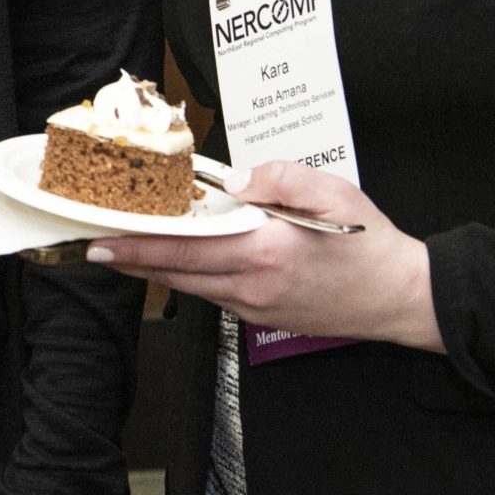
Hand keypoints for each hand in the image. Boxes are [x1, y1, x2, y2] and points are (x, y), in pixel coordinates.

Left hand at [87, 159, 443, 352]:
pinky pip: (213, 293)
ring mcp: (256, 307)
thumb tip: (239, 180)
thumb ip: (280, 177)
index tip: (99, 242)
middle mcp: (252, 286)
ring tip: (127, 247)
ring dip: (157, 269)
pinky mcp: (262, 317)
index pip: (183, 250)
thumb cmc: (368, 243)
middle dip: (132, 259)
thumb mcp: (331, 191)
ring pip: (191, 286)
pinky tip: (180, 259)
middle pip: (175, 273)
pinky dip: (189, 276)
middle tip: (94, 244)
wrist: (400, 297)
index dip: (136, 247)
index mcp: (264, 252)